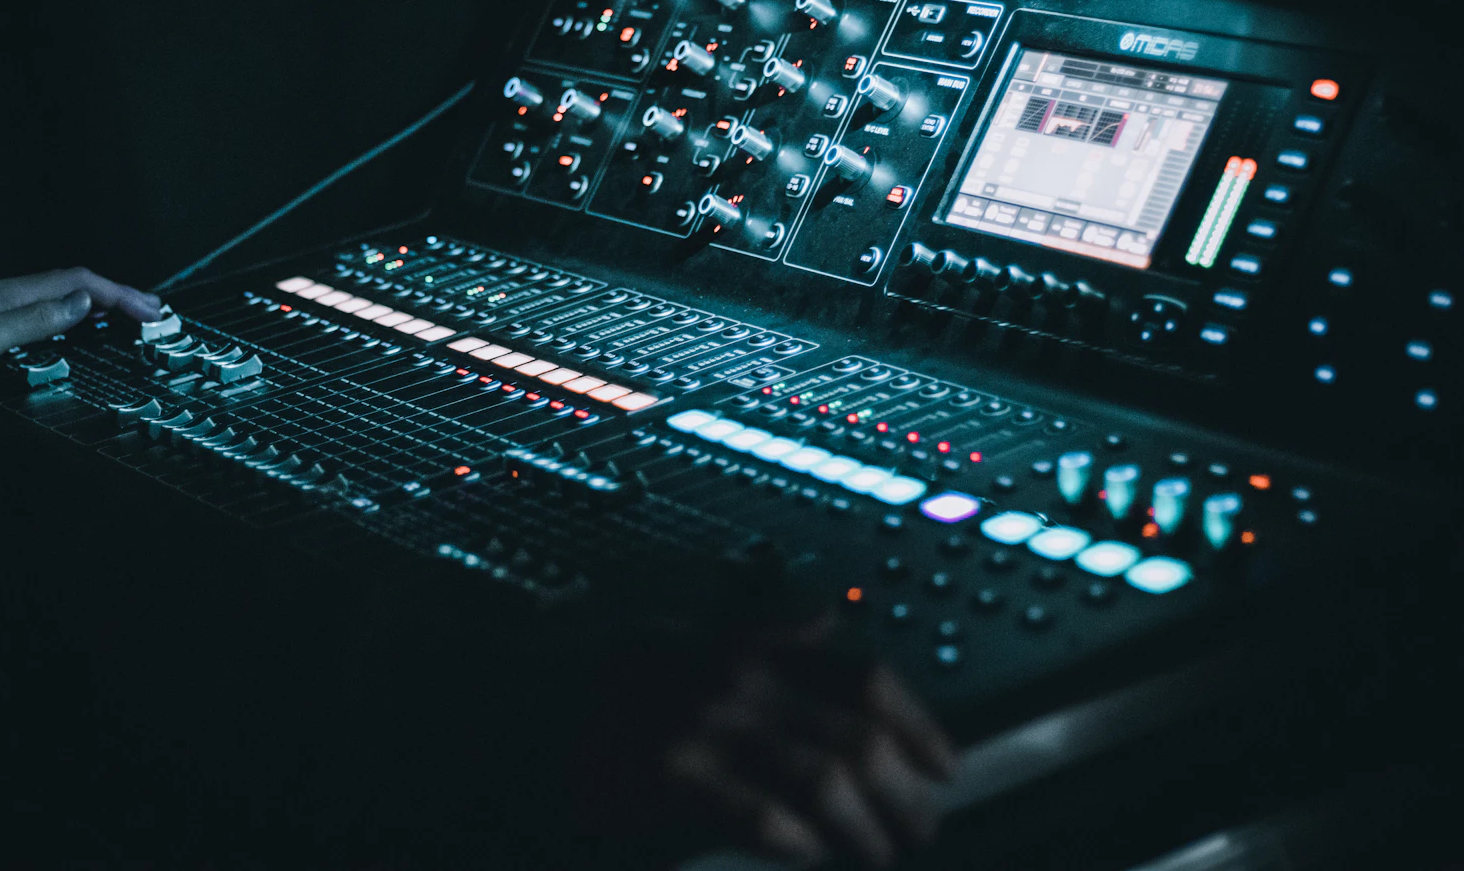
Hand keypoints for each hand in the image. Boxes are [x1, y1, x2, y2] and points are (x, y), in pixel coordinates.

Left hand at [0, 267, 163, 388]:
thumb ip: (34, 320)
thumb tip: (82, 304)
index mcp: (8, 294)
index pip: (79, 283)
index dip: (119, 294)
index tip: (150, 311)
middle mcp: (2, 295)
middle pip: (72, 284)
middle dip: (116, 294)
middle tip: (150, 311)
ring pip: (57, 296)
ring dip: (96, 304)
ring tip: (123, 317)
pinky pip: (41, 310)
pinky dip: (71, 316)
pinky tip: (72, 329)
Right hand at [578, 619, 957, 869]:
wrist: (519, 709)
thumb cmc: (606, 682)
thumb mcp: (691, 634)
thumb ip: (766, 629)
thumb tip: (829, 617)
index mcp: (751, 646)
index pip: (865, 675)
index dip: (920, 724)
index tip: (945, 766)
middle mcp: (740, 677)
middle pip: (859, 734)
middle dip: (905, 792)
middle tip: (921, 830)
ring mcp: (706, 723)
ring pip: (825, 778)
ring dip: (864, 828)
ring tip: (876, 854)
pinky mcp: (671, 773)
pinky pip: (759, 813)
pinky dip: (795, 842)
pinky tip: (806, 856)